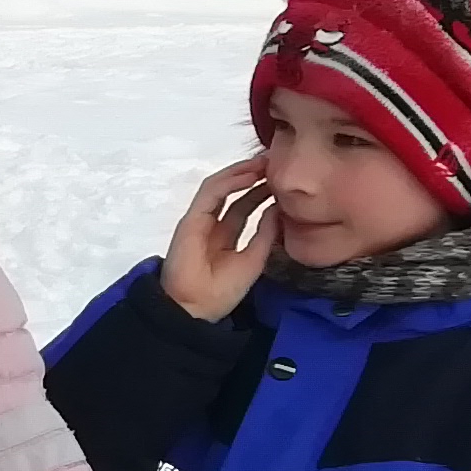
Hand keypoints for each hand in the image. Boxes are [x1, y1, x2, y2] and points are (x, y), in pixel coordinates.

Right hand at [159, 155, 275, 322]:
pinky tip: (248, 174)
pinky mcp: (191, 219)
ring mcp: (199, 220)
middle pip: (232, 193)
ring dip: (241, 172)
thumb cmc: (222, 291)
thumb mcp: (253, 259)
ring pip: (220, 187)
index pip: (242, 206)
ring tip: (264, 162)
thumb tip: (277, 209)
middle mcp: (211, 225)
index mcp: (224, 237)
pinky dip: (229, 180)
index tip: (279, 180)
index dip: (259, 192)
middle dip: (252, 176)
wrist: (194, 307)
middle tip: (273, 162)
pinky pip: (211, 192)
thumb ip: (264, 234)